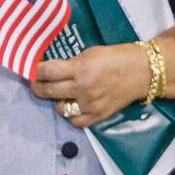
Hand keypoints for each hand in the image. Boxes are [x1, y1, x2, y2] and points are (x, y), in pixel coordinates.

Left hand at [31, 43, 148, 127]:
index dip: (35, 71)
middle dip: (37, 87)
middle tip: (35, 84)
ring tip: (61, 94)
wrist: (142, 72)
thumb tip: (51, 69)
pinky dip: (71, 115)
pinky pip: (75, 121)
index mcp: (81, 68)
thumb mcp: (90, 53)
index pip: (48, 72)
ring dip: (57, 101)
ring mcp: (90, 105)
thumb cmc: (117, 57)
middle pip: (48, 91)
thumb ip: (71, 63)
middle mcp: (83, 88)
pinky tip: (73, 106)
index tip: (31, 70)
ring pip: (60, 109)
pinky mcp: (98, 116)